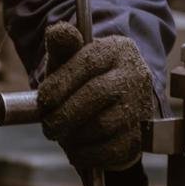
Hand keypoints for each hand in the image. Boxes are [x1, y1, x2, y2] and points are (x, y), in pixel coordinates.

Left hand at [37, 21, 155, 173]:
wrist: (114, 101)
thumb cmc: (84, 78)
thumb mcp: (71, 57)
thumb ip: (62, 43)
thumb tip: (59, 31)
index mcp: (118, 49)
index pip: (88, 62)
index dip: (61, 83)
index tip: (43, 100)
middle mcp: (135, 75)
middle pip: (97, 94)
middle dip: (65, 113)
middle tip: (48, 125)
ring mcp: (141, 106)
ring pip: (104, 124)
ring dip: (75, 135)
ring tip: (62, 134)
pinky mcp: (141, 137)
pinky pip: (113, 151)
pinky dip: (88, 154)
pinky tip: (76, 150)